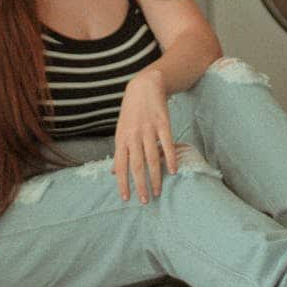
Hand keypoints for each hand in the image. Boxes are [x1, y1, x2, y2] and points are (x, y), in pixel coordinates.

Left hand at [112, 67, 176, 203]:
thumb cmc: (131, 112)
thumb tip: (113, 172)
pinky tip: (173, 171)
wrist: (144, 86)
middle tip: (145, 200)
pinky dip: (170, 158)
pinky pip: (167, 144)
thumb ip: (119, 152)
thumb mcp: (120, 131)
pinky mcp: (163, 123)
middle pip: (137, 165)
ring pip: (152, 158)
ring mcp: (148, 129)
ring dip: (155, 176)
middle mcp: (133, 135)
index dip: (122, 182)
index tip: (126, 198)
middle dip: (140, 185)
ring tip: (158, 191)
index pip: (120, 165)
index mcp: (121, 139)